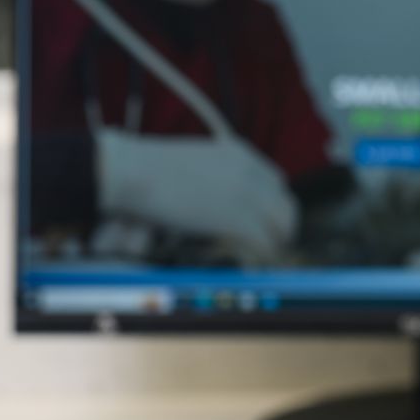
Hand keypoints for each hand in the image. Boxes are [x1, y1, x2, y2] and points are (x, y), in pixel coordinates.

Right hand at [92, 127, 299, 263]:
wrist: (134, 171)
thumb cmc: (147, 169)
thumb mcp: (192, 162)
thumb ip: (213, 177)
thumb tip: (215, 202)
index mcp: (239, 153)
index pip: (276, 182)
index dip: (272, 205)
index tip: (264, 221)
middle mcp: (251, 171)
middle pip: (285, 205)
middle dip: (279, 228)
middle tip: (267, 247)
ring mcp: (247, 195)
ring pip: (281, 226)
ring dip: (272, 245)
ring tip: (259, 260)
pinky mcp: (238, 218)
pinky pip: (265, 244)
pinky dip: (261, 257)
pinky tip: (251, 266)